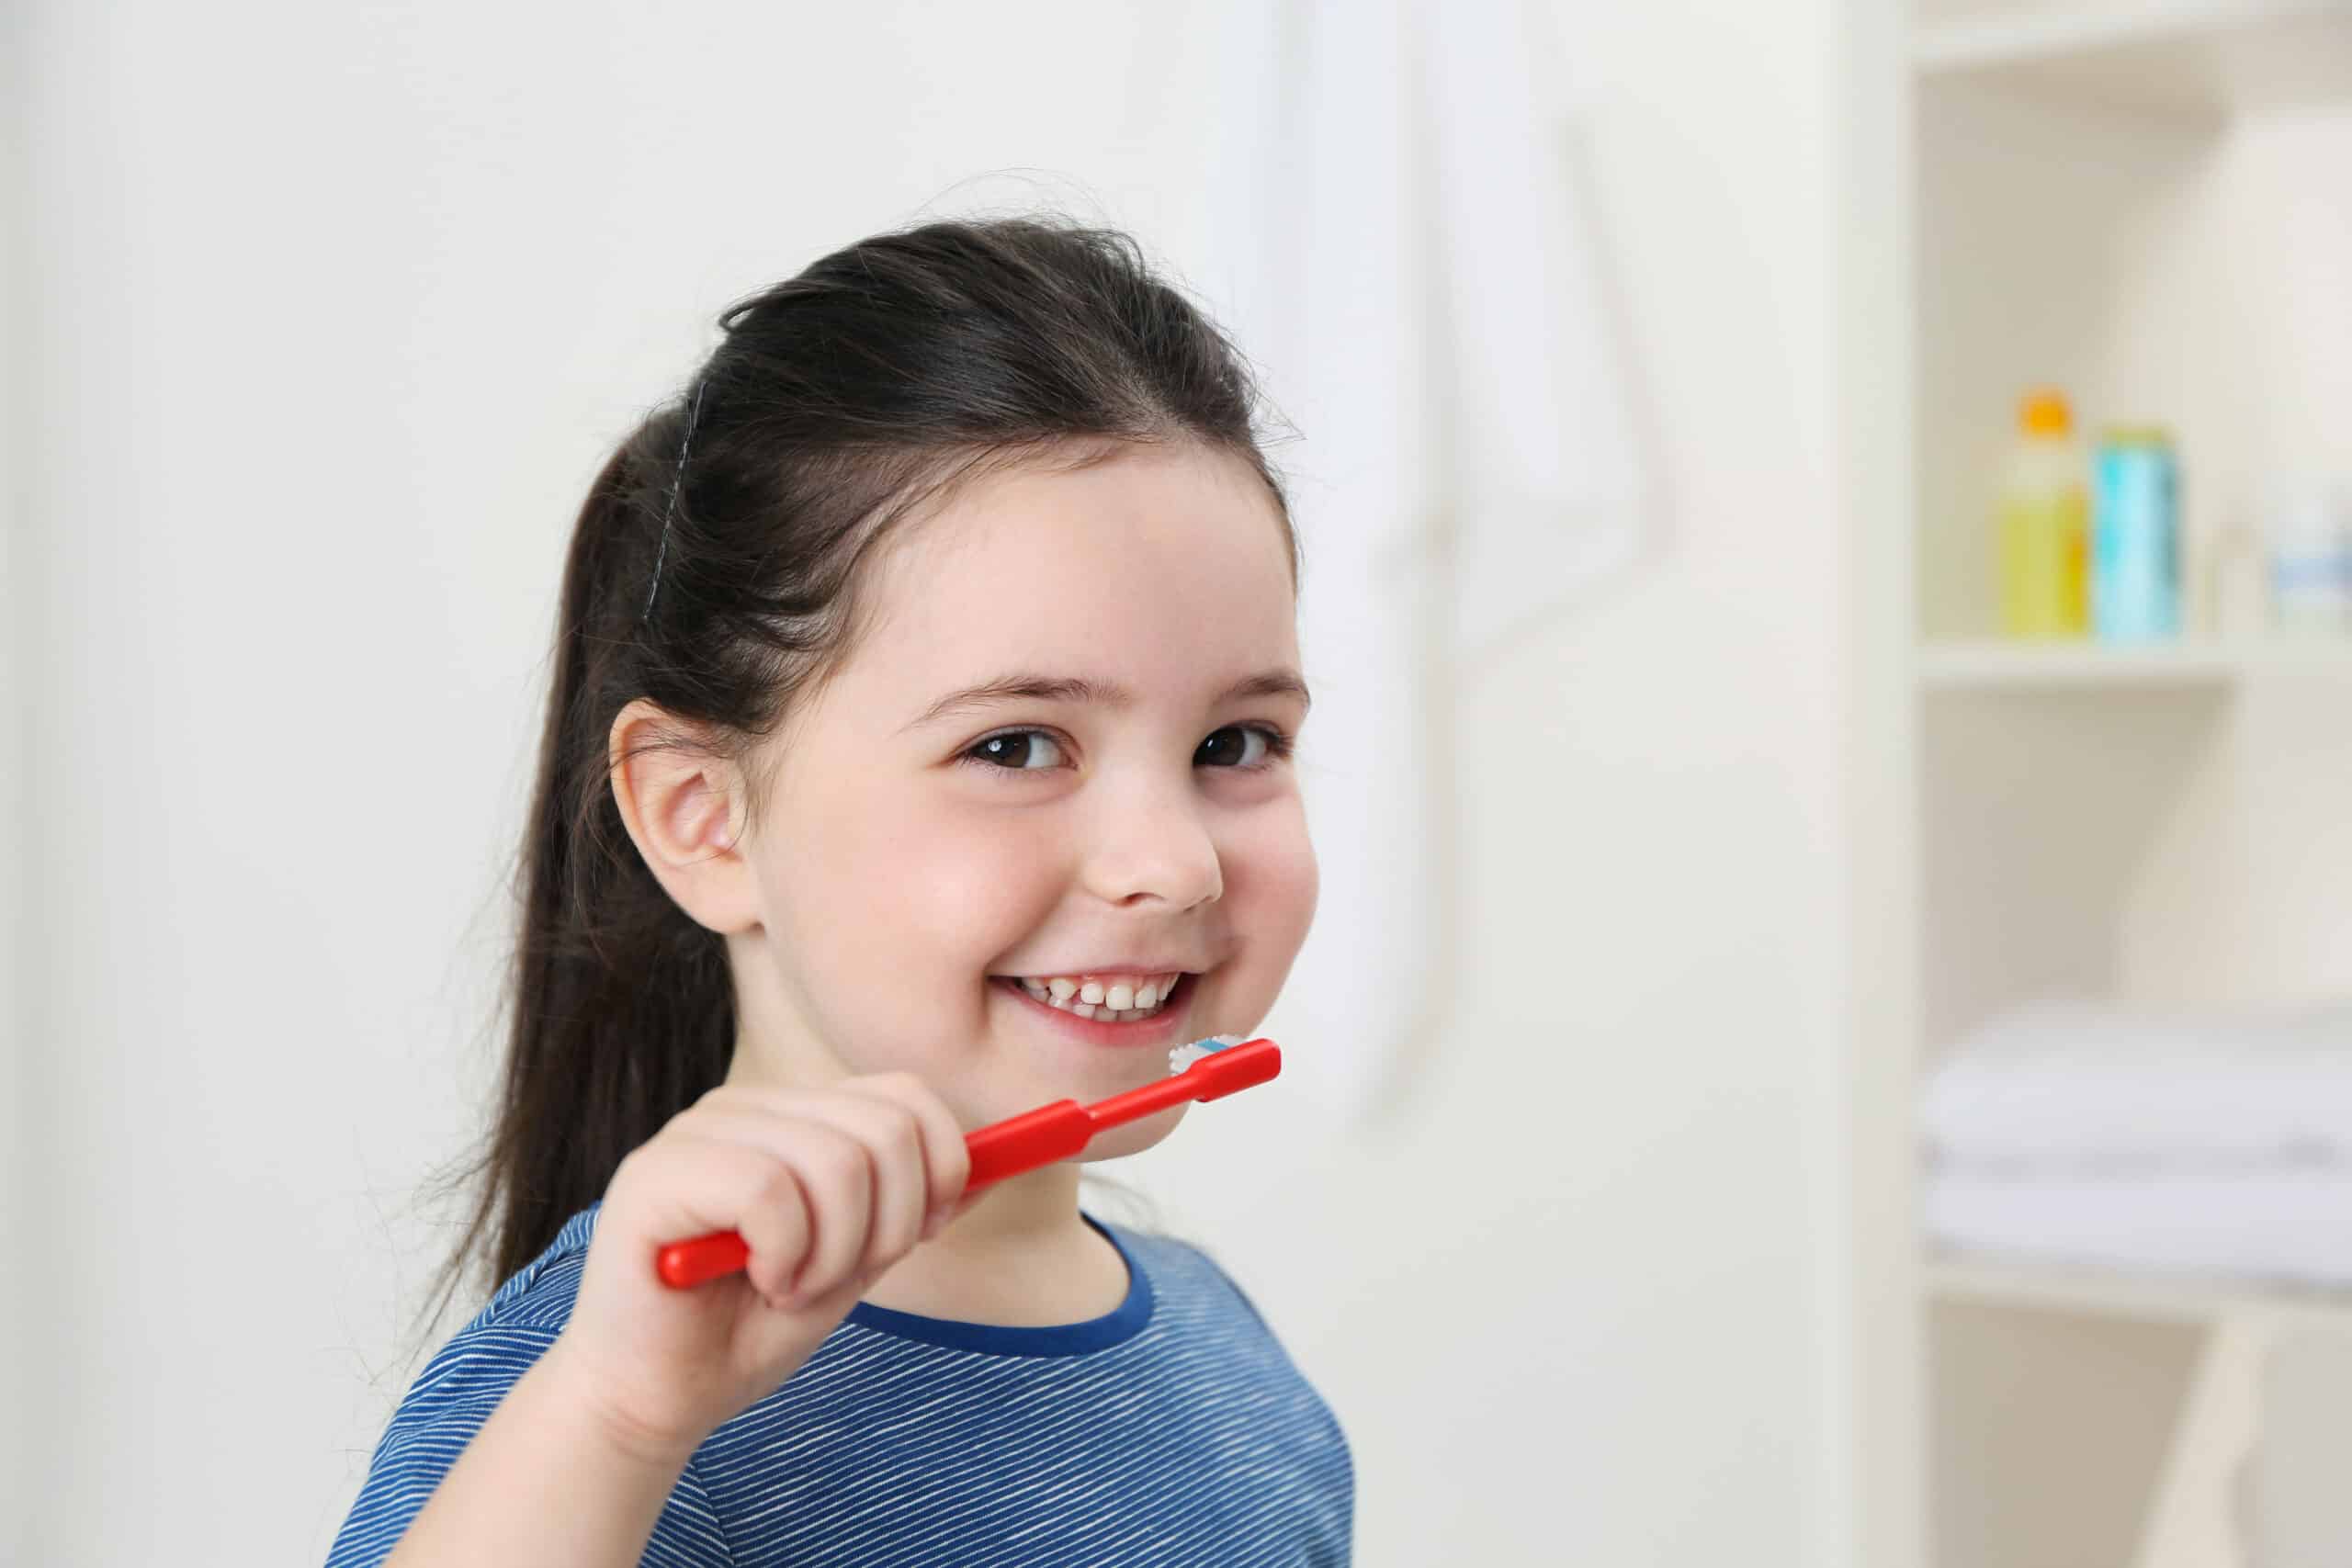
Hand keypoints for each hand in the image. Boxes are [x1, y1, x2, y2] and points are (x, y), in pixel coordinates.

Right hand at [544, 1071, 983, 1462]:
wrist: (656, 1398)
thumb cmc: (747, 1330)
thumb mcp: (854, 1264)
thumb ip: (911, 1210)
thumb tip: (997, 1166)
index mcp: (795, 1116)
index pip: (903, 1093)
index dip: (942, 1163)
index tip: (922, 1233)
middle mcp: (747, 1107)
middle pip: (884, 1128)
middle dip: (890, 1224)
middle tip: (837, 1277)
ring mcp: (698, 1130)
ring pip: (835, 1161)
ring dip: (833, 1253)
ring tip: (787, 1287)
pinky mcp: (657, 1172)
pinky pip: (773, 1191)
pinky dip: (787, 1256)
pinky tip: (757, 1282)